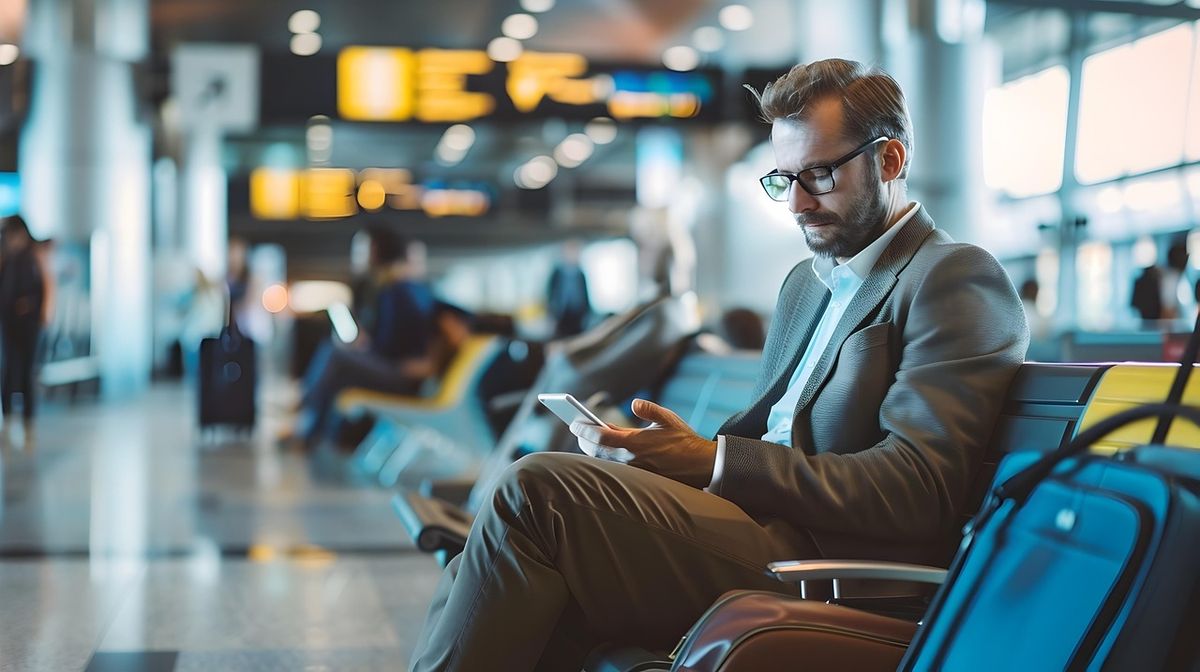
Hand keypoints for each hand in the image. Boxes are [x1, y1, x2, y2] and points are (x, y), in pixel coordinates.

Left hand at [569, 398, 716, 487]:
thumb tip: (634, 403)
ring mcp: (632, 471)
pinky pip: (614, 468)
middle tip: (577, 428)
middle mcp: (630, 459)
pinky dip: (605, 457)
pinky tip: (605, 449)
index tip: (574, 423)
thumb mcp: (668, 418)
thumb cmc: (684, 440)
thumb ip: (649, 409)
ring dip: (593, 449)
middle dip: (584, 439)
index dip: (584, 429)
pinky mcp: (638, 478)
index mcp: (635, 443)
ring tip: (588, 437)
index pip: (600, 436)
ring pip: (604, 461)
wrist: (700, 466)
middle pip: (596, 451)